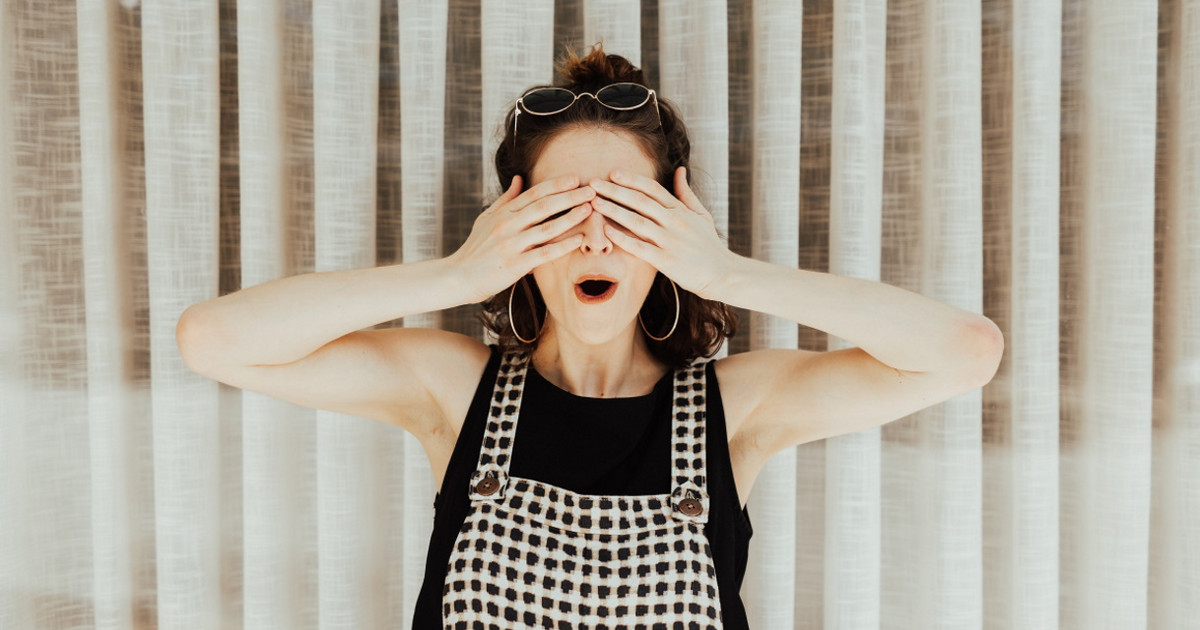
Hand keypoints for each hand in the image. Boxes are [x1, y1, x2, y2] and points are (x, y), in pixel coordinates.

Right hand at [448, 175, 595, 302]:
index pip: (533, 194)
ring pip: (546, 228)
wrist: (458, 277)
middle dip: (569, 197)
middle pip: (543, 206)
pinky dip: (562, 246)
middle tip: (591, 190)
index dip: (555, 185)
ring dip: (570, 218)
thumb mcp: (486, 218)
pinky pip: (544, 254)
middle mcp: (507, 225)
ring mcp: (511, 245)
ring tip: (589, 210)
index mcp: (502, 213)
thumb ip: (506, 199)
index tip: (574, 178)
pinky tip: (579, 240)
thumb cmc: (475, 248)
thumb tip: (519, 178)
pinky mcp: (514, 265)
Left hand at [588, 167, 733, 298]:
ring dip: (614, 210)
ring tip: (595, 203)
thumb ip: (686, 193)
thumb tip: (679, 170)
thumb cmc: (709, 245)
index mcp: (680, 210)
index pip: (653, 188)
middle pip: (640, 201)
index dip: (632, 179)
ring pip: (637, 221)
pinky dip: (623, 238)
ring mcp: (670, 240)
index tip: (612, 173)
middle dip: (615, 190)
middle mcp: (674, 221)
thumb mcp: (702, 214)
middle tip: (594, 183)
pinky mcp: (666, 260)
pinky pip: (640, 247)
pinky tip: (607, 232)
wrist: (722, 273)